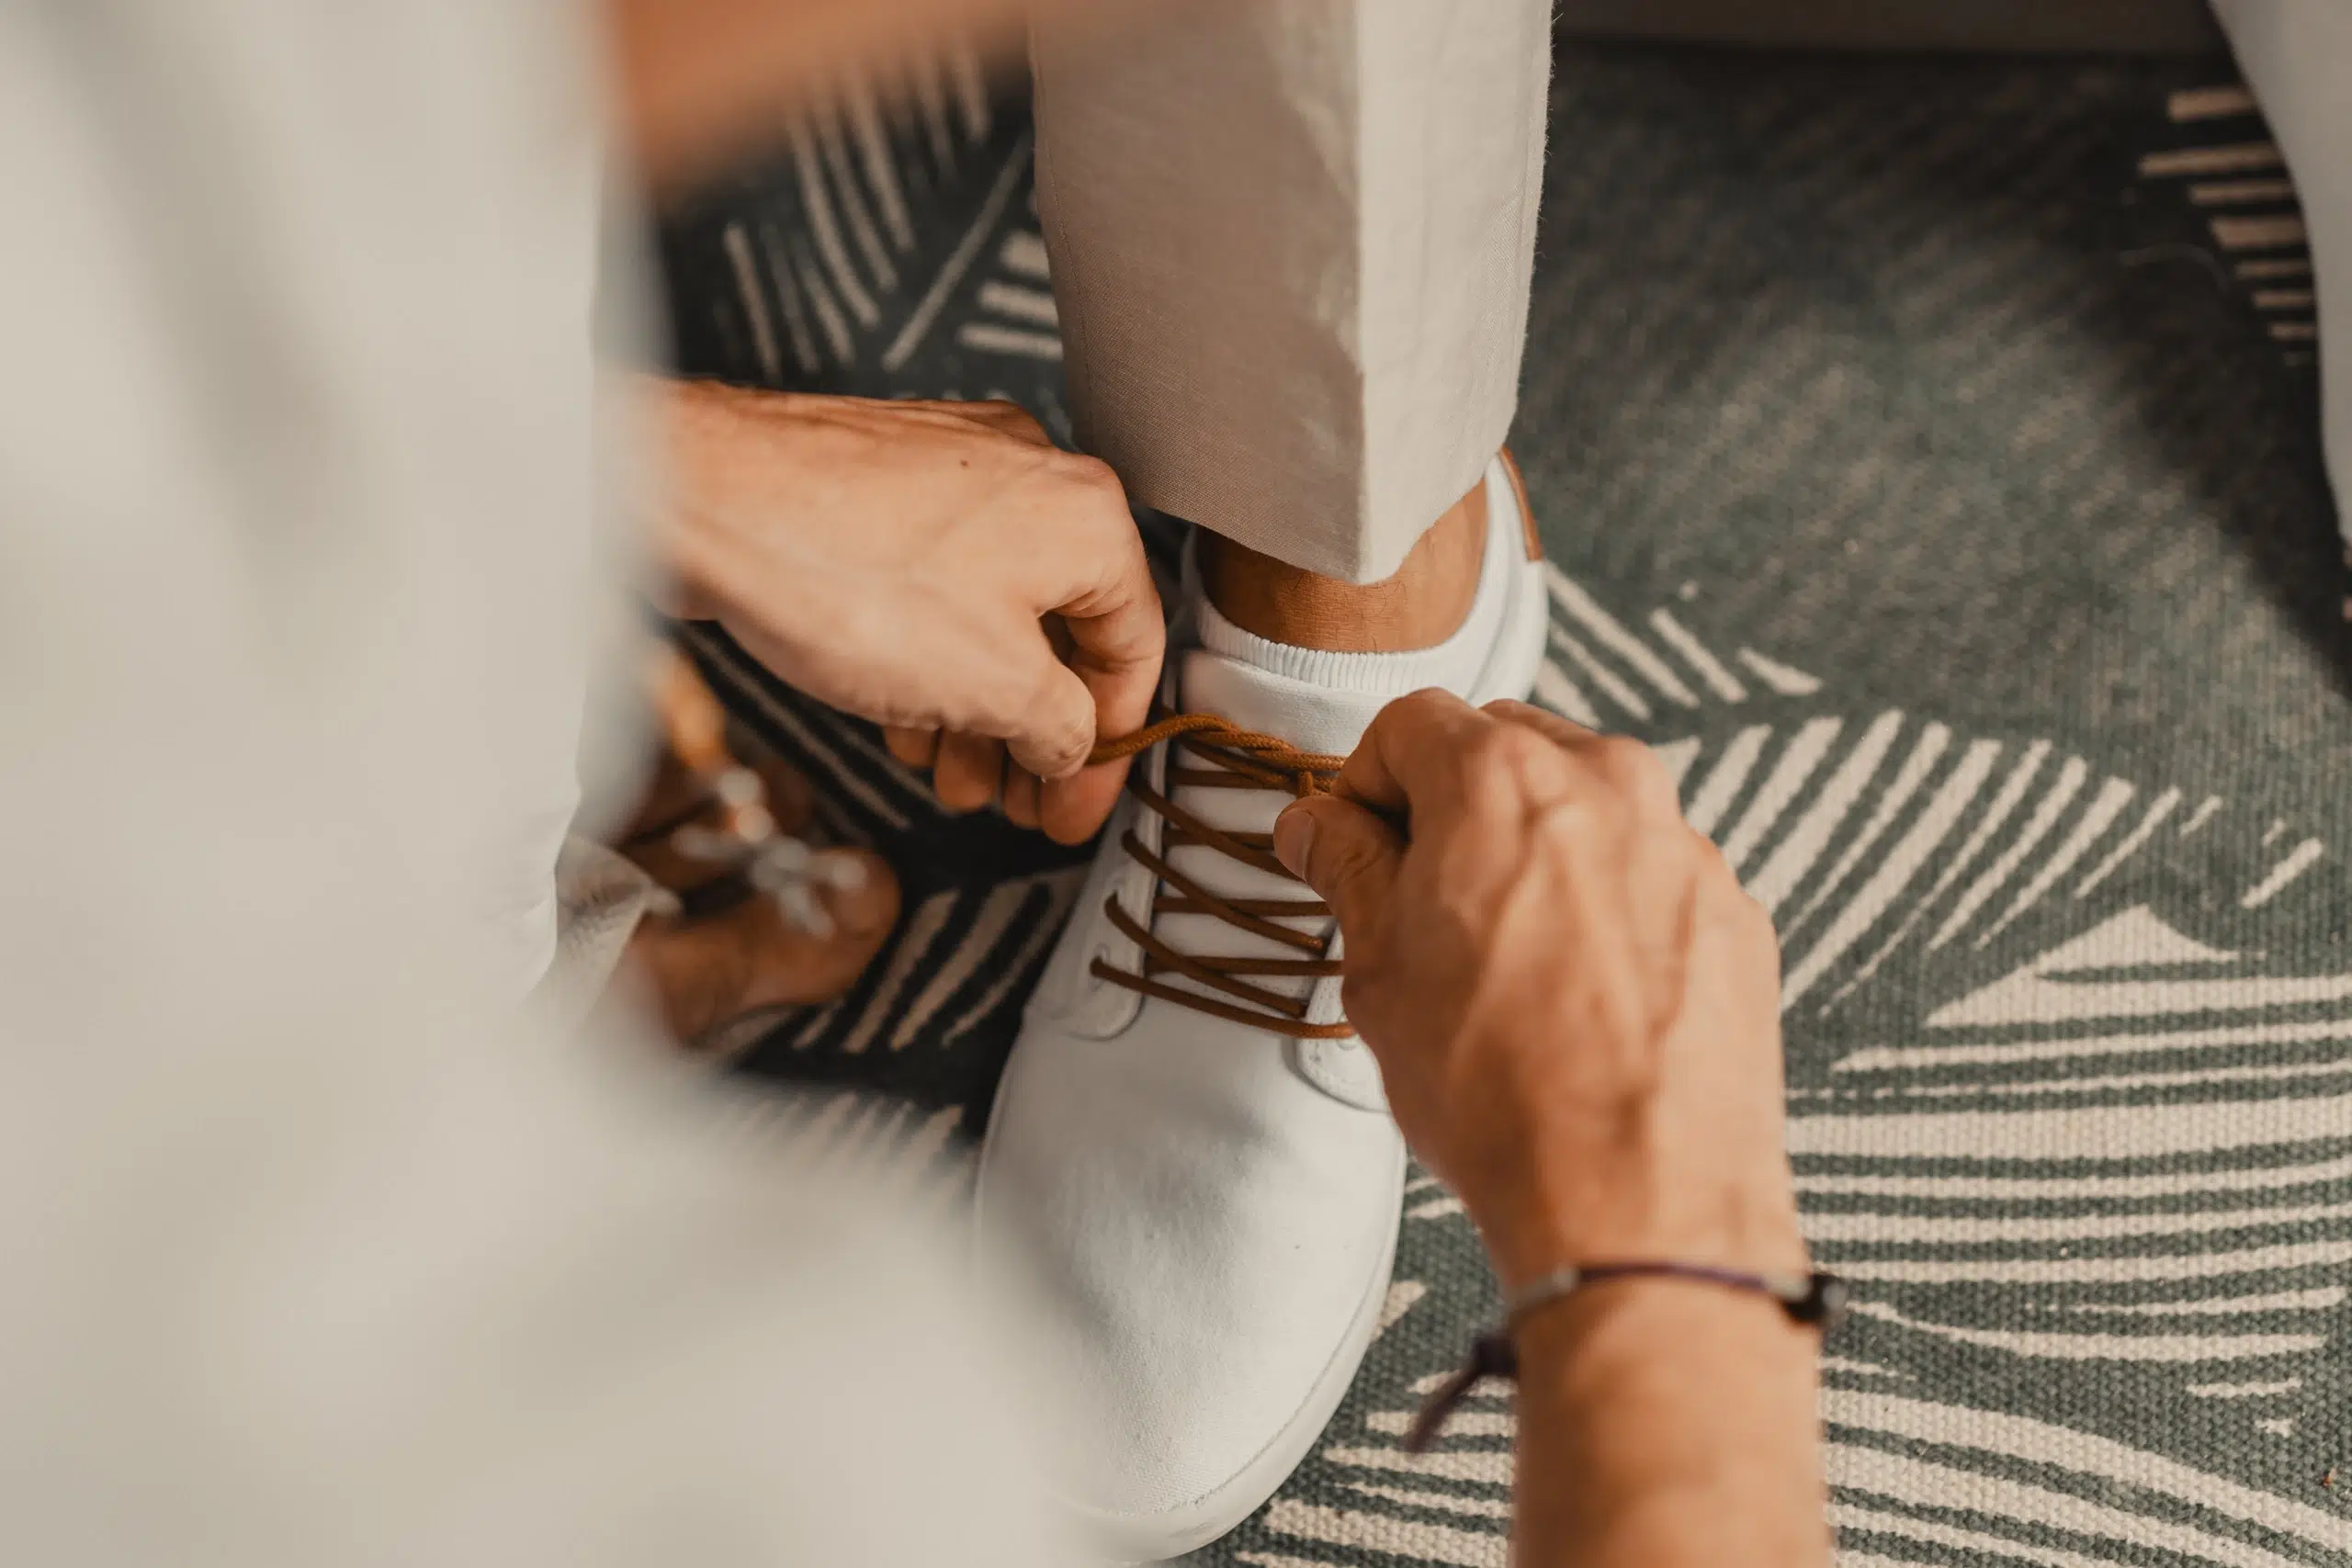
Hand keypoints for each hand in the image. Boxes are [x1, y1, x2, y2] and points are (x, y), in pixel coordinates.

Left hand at [654, 379, 1162, 842]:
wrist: (699, 498)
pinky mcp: (886, 483)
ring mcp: (955, 471)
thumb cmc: (843, 572)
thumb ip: (1060, 728)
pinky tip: (899, 714)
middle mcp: (1031, 477)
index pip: (1134, 649)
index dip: (1110, 747)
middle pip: (1063, 632)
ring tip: (947, 774)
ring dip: (977, 706)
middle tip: (1015, 802)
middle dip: (1034, 734)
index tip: (1075, 805)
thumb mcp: (991, 686)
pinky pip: (935, 584)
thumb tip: (1071, 745)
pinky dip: (931, 656)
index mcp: (1086, 516)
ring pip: (993, 612)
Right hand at [1270, 693, 1801, 1288]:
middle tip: (1420, 898)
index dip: (1363, 783)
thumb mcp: (1380, 972)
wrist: (1641, 1203)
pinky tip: (1579, 993)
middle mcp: (1608, 785)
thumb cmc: (1505, 1092)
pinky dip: (1607, 905)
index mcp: (1503, 778)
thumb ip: (1348, 869)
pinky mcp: (1733, 912)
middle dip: (1453, 804)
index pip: (1408, 722)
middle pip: (1506, 747)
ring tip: (1503, 957)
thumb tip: (1319, 826)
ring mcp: (1684, 846)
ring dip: (1534, 851)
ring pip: (1586, 807)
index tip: (1352, 842)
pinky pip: (1649, 873)